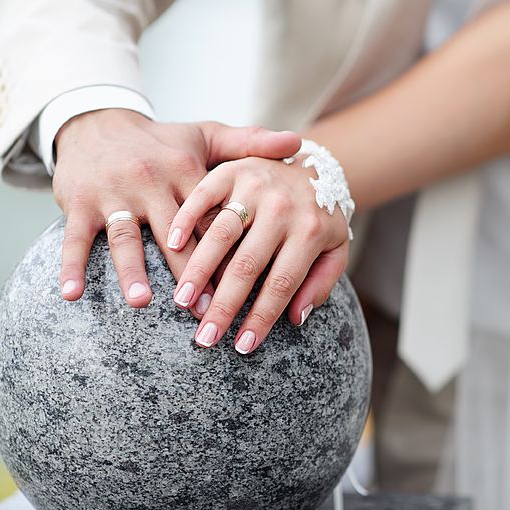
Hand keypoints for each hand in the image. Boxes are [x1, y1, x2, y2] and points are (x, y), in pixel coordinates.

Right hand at [52, 108, 300, 316]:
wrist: (97, 122)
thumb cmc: (163, 141)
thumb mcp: (207, 135)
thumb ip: (251, 143)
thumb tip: (298, 142)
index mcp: (186, 170)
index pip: (213, 217)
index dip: (230, 252)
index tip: (247, 286)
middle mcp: (150, 182)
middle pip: (174, 233)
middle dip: (190, 273)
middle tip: (204, 310)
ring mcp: (113, 194)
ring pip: (124, 235)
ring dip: (132, 270)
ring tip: (144, 302)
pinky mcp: (80, 203)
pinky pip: (75, 238)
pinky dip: (72, 266)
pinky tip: (73, 295)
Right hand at [167, 156, 349, 352]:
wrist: (317, 163)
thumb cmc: (323, 217)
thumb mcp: (337, 247)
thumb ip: (322, 282)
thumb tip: (296, 318)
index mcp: (310, 230)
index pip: (282, 283)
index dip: (262, 317)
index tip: (242, 346)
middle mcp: (282, 208)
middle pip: (248, 265)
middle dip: (224, 305)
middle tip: (205, 337)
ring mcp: (256, 185)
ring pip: (222, 232)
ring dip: (198, 269)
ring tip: (182, 301)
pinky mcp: (233, 169)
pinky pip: (204, 195)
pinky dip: (186, 219)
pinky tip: (172, 246)